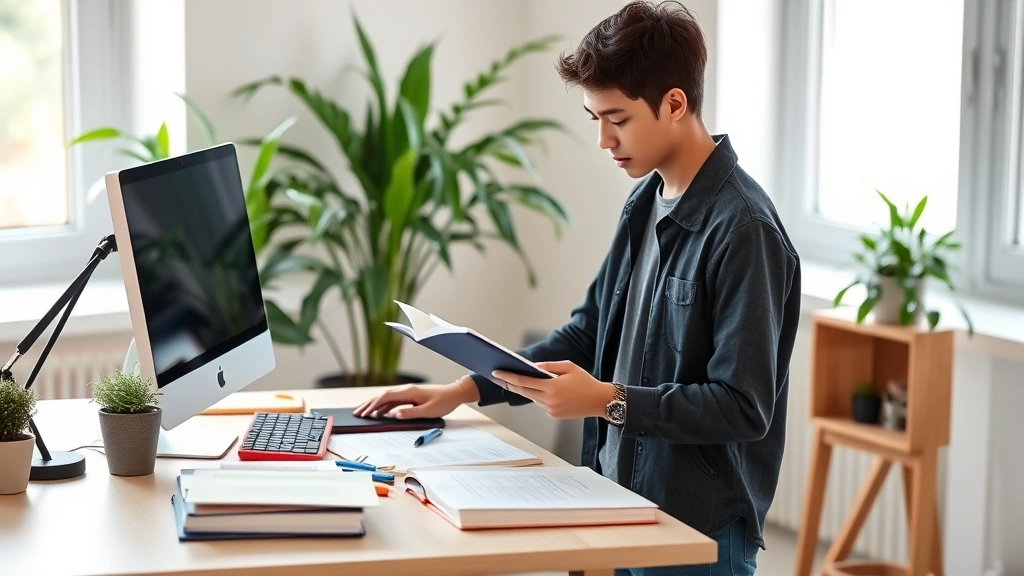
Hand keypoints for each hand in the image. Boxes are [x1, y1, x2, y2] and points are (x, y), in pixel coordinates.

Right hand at [352, 377, 479, 419]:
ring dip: (375, 405)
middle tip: (357, 413)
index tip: (364, 413)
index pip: (386, 397)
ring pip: (387, 398)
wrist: (454, 393)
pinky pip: (394, 401)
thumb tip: (395, 415)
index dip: (373, 405)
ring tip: (364, 413)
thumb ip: (411, 413)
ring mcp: (408, 393)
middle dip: (369, 404)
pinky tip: (380, 413)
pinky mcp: (411, 396)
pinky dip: (384, 406)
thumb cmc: (443, 402)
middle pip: (383, 396)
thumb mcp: (428, 411)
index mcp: (409, 392)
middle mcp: (406, 390)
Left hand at [493, 361, 615, 419]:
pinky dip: (538, 396)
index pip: (524, 381)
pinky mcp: (554, 415)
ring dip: (525, 390)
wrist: (600, 401)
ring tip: (513, 379)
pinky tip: (539, 390)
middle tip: (498, 376)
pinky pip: (540, 404)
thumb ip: (549, 366)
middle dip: (509, 383)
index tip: (497, 372)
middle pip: (523, 391)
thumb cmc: (585, 381)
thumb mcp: (569, 367)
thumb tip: (532, 367)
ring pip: (532, 398)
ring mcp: (551, 410)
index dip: (508, 376)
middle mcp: (549, 401)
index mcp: (552, 387)